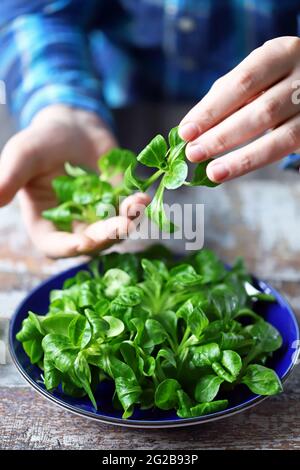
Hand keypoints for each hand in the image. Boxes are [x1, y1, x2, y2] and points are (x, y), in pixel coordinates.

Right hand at [0, 105, 149, 256]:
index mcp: (45, 222)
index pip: (55, 246)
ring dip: (126, 223)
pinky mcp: (117, 206)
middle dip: (107, 235)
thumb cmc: (43, 140)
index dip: (68, 248)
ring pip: (113, 232)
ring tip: (136, 204)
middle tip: (123, 222)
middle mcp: (72, 226)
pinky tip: (142, 197)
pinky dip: (136, 208)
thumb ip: (9, 176)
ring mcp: (97, 218)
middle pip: (90, 243)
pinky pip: (128, 214)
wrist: (74, 125)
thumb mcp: (24, 154)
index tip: (84, 241)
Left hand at [179, 36, 299, 181]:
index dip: (212, 109)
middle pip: (261, 112)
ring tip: (212, 172)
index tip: (185, 131)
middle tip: (194, 153)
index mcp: (281, 53)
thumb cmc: (274, 79)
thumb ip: (224, 97)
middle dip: (222, 136)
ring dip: (241, 158)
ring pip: (280, 137)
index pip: (241, 83)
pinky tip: (234, 169)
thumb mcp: (254, 74)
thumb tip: (189, 129)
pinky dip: (257, 161)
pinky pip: (287, 150)